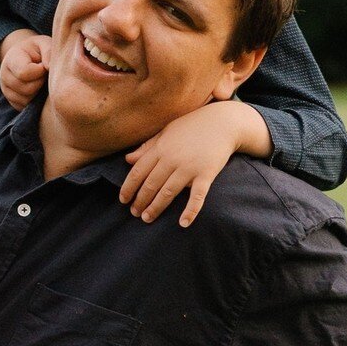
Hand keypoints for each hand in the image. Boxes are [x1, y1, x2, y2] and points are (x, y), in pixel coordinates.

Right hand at [0, 30, 49, 109]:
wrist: (26, 57)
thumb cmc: (37, 50)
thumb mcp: (44, 43)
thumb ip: (48, 51)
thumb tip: (49, 67)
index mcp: (11, 59)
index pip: (24, 73)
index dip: (40, 72)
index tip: (45, 65)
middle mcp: (4, 76)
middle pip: (26, 89)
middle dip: (40, 83)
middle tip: (45, 74)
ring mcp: (6, 90)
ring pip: (26, 100)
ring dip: (38, 92)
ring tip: (41, 81)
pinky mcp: (12, 101)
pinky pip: (25, 107)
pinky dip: (35, 101)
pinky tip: (38, 89)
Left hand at [120, 102, 245, 224]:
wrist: (223, 122)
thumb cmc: (192, 126)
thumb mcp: (166, 131)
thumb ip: (147, 147)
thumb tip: (127, 160)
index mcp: (161, 148)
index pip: (138, 171)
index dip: (128, 187)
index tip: (123, 200)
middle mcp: (172, 159)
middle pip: (151, 184)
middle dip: (140, 201)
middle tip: (134, 213)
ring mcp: (190, 167)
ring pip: (168, 192)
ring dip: (156, 207)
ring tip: (146, 218)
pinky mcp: (206, 174)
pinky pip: (197, 196)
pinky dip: (190, 211)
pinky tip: (183, 223)